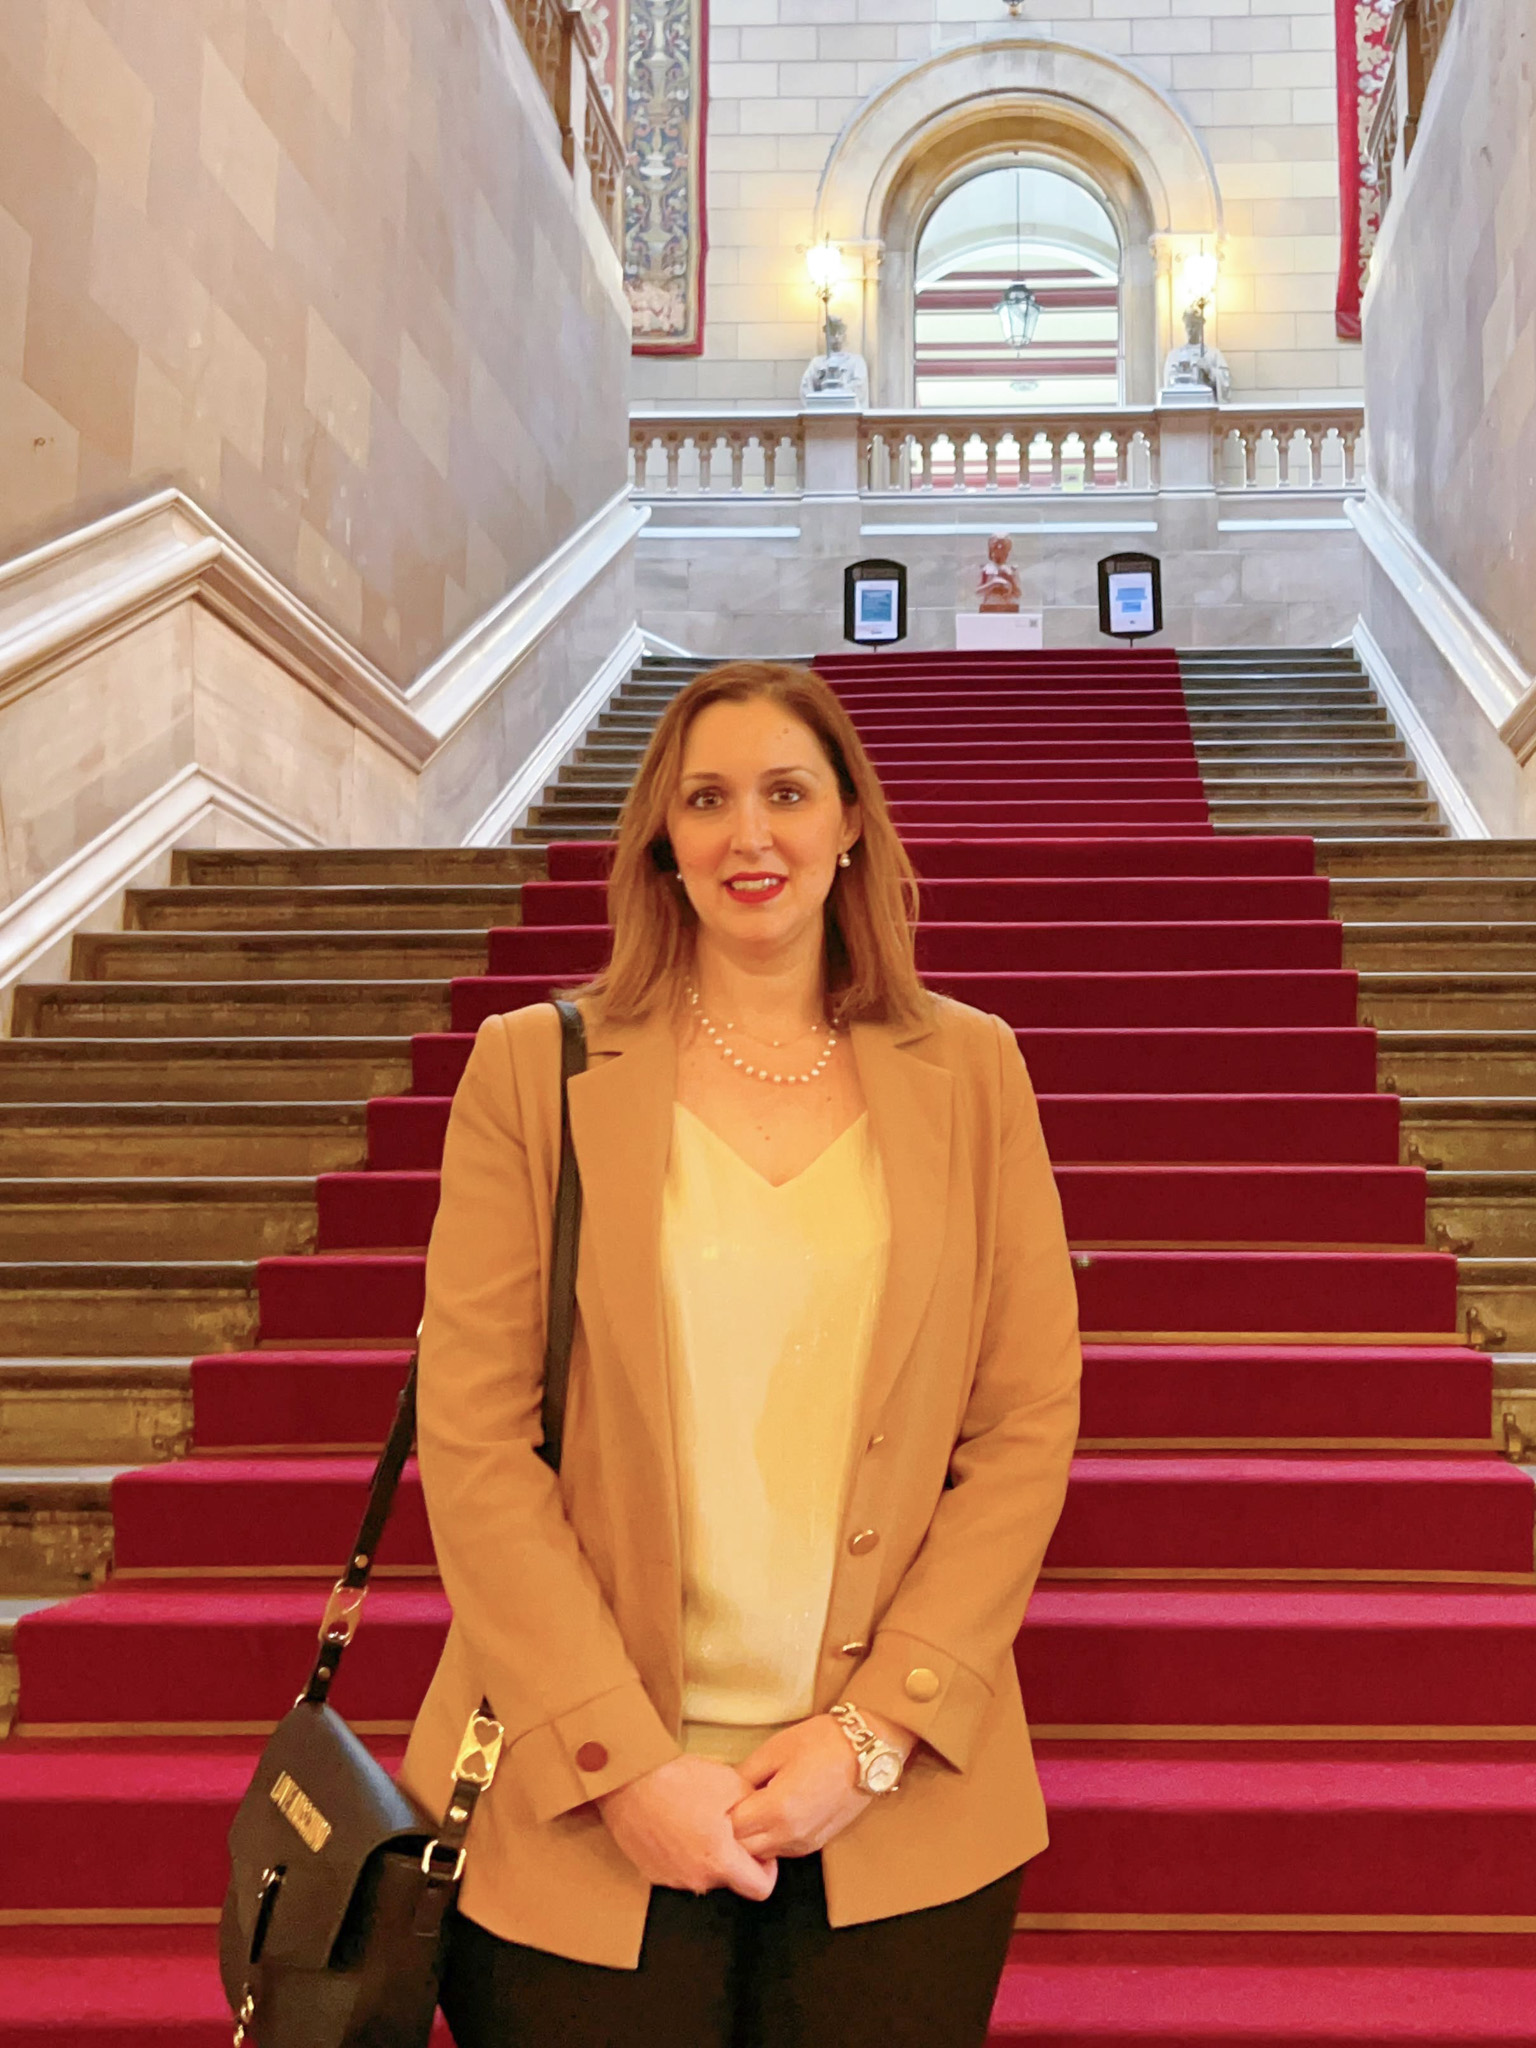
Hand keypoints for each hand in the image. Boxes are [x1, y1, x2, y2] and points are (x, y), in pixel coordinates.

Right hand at [595, 1755, 776, 1900]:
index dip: (767, 1866)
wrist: (628, 1778)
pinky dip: (684, 1853)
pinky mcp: (651, 1872)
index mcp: (718, 1861)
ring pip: (705, 1874)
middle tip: (727, 1822)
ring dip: (708, 1854)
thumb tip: (768, 1820)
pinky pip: (680, 1869)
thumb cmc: (677, 1779)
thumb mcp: (731, 1783)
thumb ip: (757, 1808)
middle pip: (731, 1880)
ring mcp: (671, 1878)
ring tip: (698, 1818)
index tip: (758, 1844)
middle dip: (735, 1856)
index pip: (761, 1889)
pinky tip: (677, 1823)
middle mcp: (695, 1879)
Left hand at [730, 1711, 914, 1860]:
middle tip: (736, 1802)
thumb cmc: (822, 1743)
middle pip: (744, 1848)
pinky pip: (782, 1850)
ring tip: (755, 1806)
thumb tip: (728, 1790)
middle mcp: (790, 1835)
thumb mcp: (776, 1748)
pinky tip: (774, 1814)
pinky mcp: (816, 1844)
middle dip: (734, 1829)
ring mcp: (805, 1843)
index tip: (724, 1795)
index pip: (732, 1828)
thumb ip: (746, 1774)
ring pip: (763, 1854)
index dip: (724, 1811)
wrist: (868, 1753)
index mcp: (777, 1810)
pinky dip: (772, 1838)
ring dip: (753, 1837)